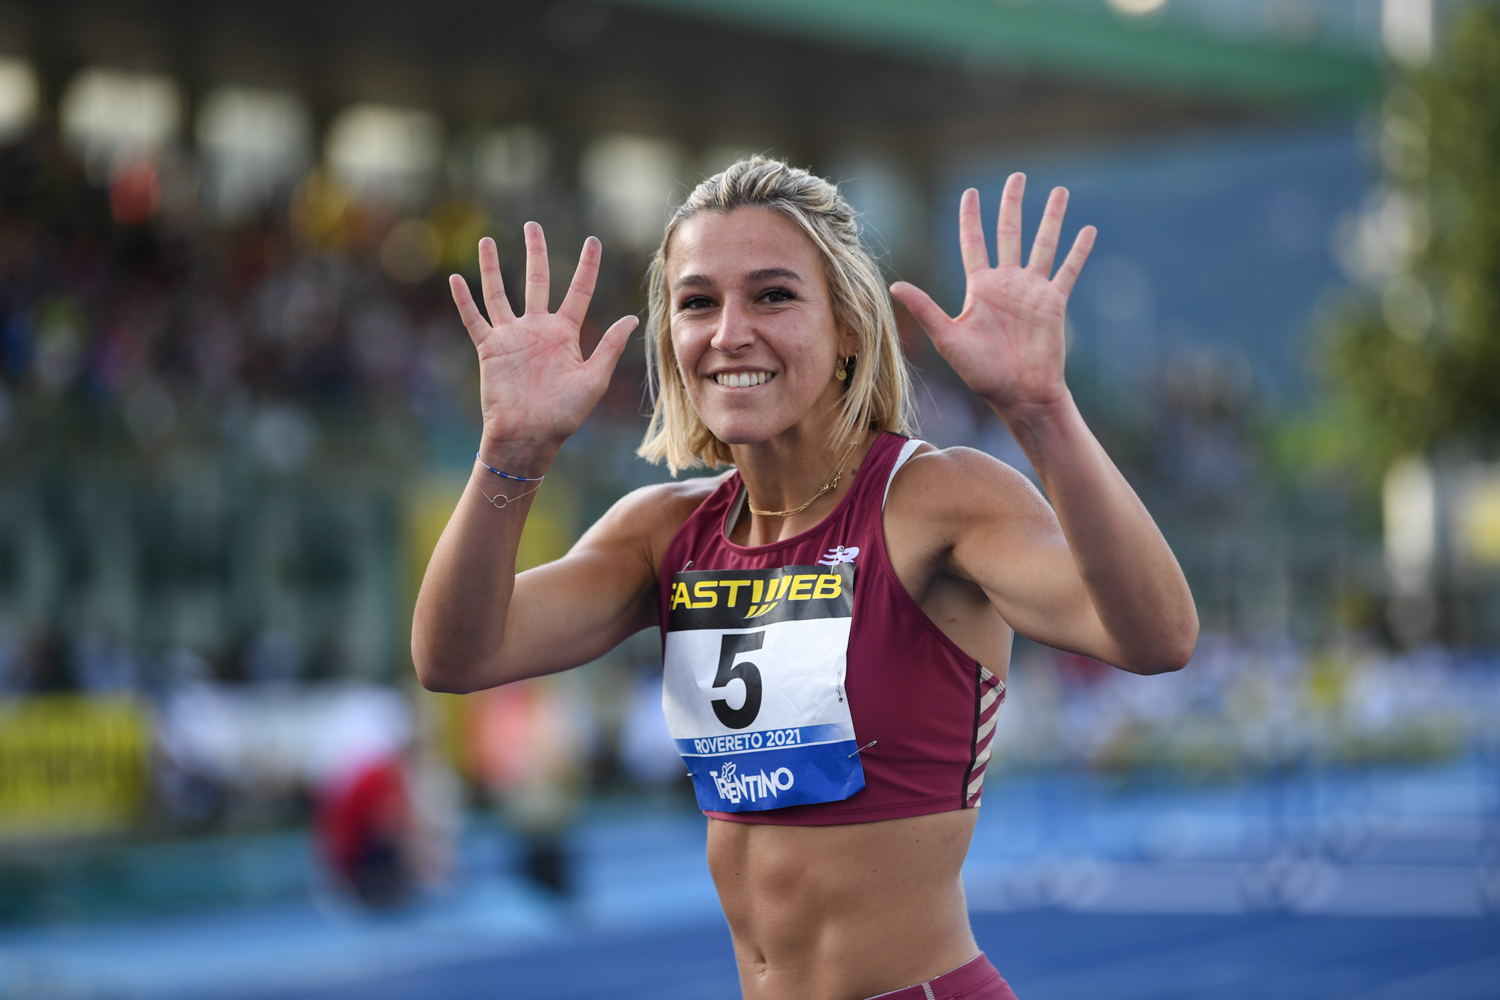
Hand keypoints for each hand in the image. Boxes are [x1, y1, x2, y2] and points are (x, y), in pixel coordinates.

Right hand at [449, 223, 638, 461]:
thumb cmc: (564, 415)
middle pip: (537, 281)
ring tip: (488, 241)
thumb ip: (609, 347)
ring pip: (500, 293)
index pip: (578, 291)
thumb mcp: (594, 379)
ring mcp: (512, 337)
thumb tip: (631, 318)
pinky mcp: (489, 349)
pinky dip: (465, 300)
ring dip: (493, 267)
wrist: (529, 437)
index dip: (586, 266)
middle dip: (536, 252)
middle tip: (533, 225)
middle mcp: (538, 329)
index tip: (592, 240)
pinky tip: (456, 279)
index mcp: (566, 334)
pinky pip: (474, 320)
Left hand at [890, 174, 1094, 415]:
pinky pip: (1068, 270)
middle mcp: (1006, 283)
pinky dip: (1078, 251)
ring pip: (1043, 244)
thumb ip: (925, 309)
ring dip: (1052, 218)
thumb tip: (894, 285)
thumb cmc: (980, 372)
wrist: (1018, 393)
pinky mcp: (1054, 302)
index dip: (971, 217)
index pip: (974, 243)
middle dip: (1012, 204)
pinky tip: (1088, 229)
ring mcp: (1032, 291)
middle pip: (1009, 233)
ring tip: (1061, 191)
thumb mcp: (948, 337)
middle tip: (1017, 176)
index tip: (971, 192)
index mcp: (980, 288)